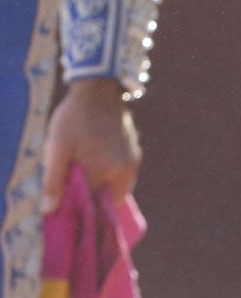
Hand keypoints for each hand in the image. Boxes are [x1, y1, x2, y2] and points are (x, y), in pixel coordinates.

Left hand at [42, 79, 139, 212]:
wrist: (98, 88)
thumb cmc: (74, 117)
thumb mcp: (57, 148)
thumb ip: (54, 181)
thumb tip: (50, 210)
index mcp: (111, 170)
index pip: (93, 203)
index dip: (77, 205)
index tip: (63, 200)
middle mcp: (127, 168)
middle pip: (105, 197)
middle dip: (88, 194)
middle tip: (69, 180)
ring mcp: (133, 159)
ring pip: (112, 185)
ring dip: (96, 183)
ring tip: (78, 165)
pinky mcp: (133, 151)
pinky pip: (118, 173)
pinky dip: (104, 172)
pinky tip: (89, 157)